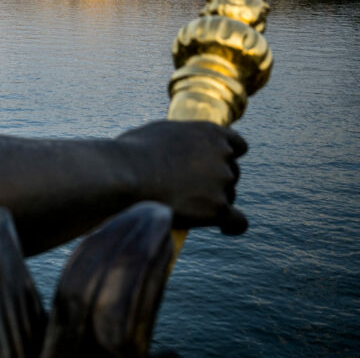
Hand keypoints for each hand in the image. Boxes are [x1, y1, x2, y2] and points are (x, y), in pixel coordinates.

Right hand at [118, 120, 247, 234]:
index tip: (216, 165)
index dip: (226, 157)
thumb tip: (178, 150)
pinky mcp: (218, 208)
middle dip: (214, 181)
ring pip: (228, 196)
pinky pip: (237, 221)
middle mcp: (222, 155)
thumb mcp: (159, 133)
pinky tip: (223, 228)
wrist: (124, 174)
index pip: (237, 146)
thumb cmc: (131, 153)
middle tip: (188, 189)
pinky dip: (231, 225)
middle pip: (231, 173)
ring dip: (212, 201)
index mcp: (209, 133)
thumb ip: (181, 140)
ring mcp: (222, 182)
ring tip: (182, 205)